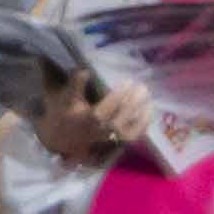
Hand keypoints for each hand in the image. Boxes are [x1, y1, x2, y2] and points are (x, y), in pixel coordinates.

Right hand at [32, 79, 151, 165]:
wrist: (65, 141)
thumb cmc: (66, 116)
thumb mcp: (66, 100)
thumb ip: (75, 85)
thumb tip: (85, 70)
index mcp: (85, 119)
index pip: (104, 110)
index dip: (118, 96)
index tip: (127, 81)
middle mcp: (99, 131)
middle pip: (119, 119)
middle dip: (133, 102)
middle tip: (142, 87)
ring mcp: (110, 139)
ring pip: (129, 130)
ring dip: (141, 113)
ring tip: (148, 98)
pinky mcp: (118, 143)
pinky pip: (135, 136)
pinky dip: (144, 124)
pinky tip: (149, 110)